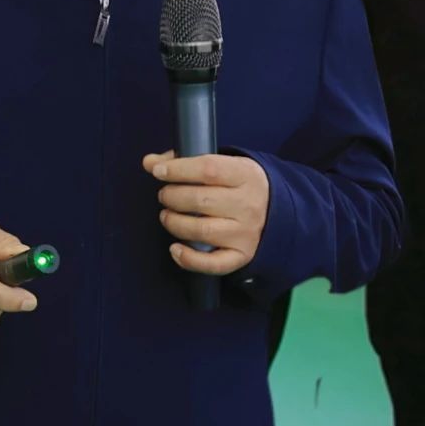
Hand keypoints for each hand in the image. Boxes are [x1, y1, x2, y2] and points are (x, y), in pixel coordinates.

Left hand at [142, 151, 269, 275]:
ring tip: (167, 215)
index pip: (208, 169)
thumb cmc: (238, 185)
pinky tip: (175, 249)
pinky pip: (212, 263)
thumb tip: (149, 162)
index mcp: (246, 175)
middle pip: (201, 200)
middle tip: (165, 195)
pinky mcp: (241, 255)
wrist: (275, 211)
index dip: (178, 169)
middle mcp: (248, 204)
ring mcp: (245, 232)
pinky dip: (188, 259)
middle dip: (172, 197)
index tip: (158, 170)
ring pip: (202, 230)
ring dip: (174, 223)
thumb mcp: (222, 165)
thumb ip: (184, 162)